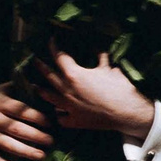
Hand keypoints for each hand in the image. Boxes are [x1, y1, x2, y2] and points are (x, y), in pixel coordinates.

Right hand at [0, 84, 51, 160]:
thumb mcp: (1, 90)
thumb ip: (20, 88)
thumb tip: (43, 89)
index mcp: (1, 103)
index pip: (23, 111)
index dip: (39, 118)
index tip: (51, 124)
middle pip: (18, 129)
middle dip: (37, 136)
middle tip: (50, 141)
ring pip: (8, 145)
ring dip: (26, 151)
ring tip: (41, 155)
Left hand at [34, 50, 154, 136]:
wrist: (127, 111)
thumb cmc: (119, 88)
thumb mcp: (109, 69)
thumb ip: (101, 59)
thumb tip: (99, 51)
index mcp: (74, 75)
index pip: (60, 57)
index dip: (54, 47)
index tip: (51, 40)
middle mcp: (67, 90)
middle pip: (49, 76)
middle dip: (41, 66)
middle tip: (34, 60)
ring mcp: (69, 107)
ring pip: (49, 97)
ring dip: (41, 91)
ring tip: (35, 86)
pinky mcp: (75, 121)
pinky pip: (61, 118)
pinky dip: (59, 114)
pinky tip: (59, 112)